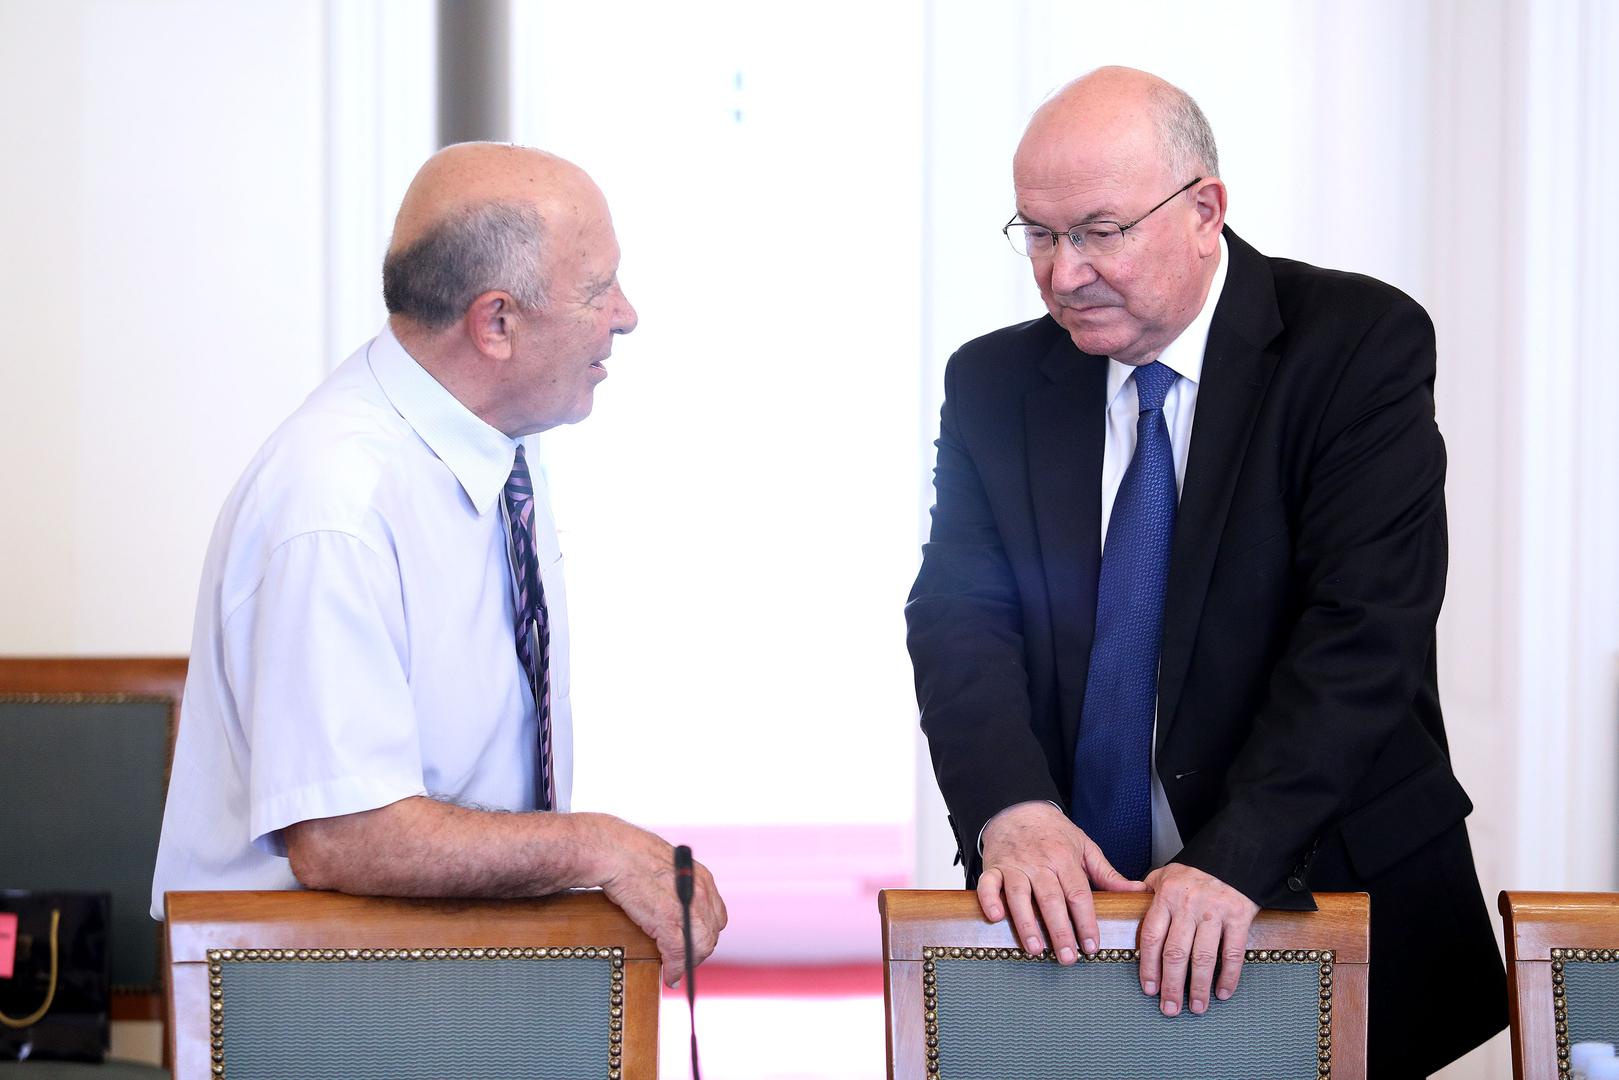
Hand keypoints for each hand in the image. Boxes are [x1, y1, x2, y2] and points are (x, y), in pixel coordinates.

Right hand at [592, 817, 727, 986]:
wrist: (616, 852)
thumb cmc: (631, 855)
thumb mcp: (667, 866)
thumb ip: (677, 886)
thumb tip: (671, 903)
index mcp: (701, 878)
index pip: (716, 915)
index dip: (706, 932)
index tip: (696, 942)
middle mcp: (700, 893)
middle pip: (711, 933)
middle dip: (699, 949)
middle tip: (684, 959)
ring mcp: (687, 908)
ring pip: (700, 947)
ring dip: (689, 962)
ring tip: (677, 969)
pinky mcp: (669, 921)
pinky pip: (679, 954)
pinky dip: (675, 969)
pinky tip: (670, 975)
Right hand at [977, 801, 1145, 963]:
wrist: (1018, 809)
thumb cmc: (1054, 833)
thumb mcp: (1085, 847)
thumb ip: (1108, 874)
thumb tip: (1137, 892)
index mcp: (1064, 858)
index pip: (1078, 894)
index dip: (1086, 922)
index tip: (1091, 946)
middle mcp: (1039, 863)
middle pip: (1051, 899)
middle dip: (1060, 931)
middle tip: (1067, 958)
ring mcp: (1014, 865)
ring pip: (1020, 895)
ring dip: (1026, 924)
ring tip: (1036, 950)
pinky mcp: (993, 867)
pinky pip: (988, 884)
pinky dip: (989, 900)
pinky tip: (996, 918)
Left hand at [1139, 863, 1258, 1015]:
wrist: (1235, 852)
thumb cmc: (1197, 869)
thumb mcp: (1166, 874)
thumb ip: (1148, 892)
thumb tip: (1127, 905)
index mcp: (1167, 896)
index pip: (1151, 936)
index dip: (1149, 966)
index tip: (1149, 988)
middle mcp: (1188, 905)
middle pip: (1176, 953)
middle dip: (1171, 985)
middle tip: (1169, 1008)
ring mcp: (1214, 912)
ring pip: (1203, 957)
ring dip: (1199, 986)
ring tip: (1196, 1007)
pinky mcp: (1239, 916)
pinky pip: (1232, 952)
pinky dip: (1228, 975)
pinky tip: (1222, 992)